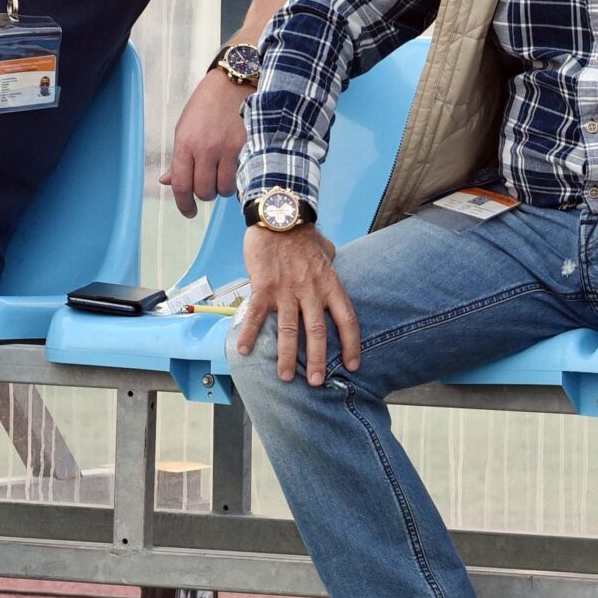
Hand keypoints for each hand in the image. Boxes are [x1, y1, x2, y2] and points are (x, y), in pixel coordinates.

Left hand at [159, 70, 246, 217]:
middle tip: (208, 185)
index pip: (181, 185)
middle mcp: (206, 149)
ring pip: (224, 188)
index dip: (183, 204)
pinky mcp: (247, 148)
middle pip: (203, 191)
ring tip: (222, 176)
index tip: (189, 212)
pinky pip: (241, 178)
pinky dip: (238, 180)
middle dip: (204, 194)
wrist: (231, 85)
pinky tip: (236, 172)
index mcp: (185, 144)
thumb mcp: (184, 129)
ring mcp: (228, 149)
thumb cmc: (205, 107)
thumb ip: (178, 159)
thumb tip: (166, 182)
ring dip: (222, 188)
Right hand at [235, 225, 360, 386]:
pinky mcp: (264, 287)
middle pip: (318, 331)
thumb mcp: (325, 248)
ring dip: (288, 356)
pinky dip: (249, 333)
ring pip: (289, 330)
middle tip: (317, 383)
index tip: (353, 365)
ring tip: (285, 377)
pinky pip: (257, 315)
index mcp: (330, 284)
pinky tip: (243, 350)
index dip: (352, 344)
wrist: (279, 214)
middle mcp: (311, 291)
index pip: (347, 319)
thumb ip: (330, 261)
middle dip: (318, 360)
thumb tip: (332, 261)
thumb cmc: (301, 231)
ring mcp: (287, 290)